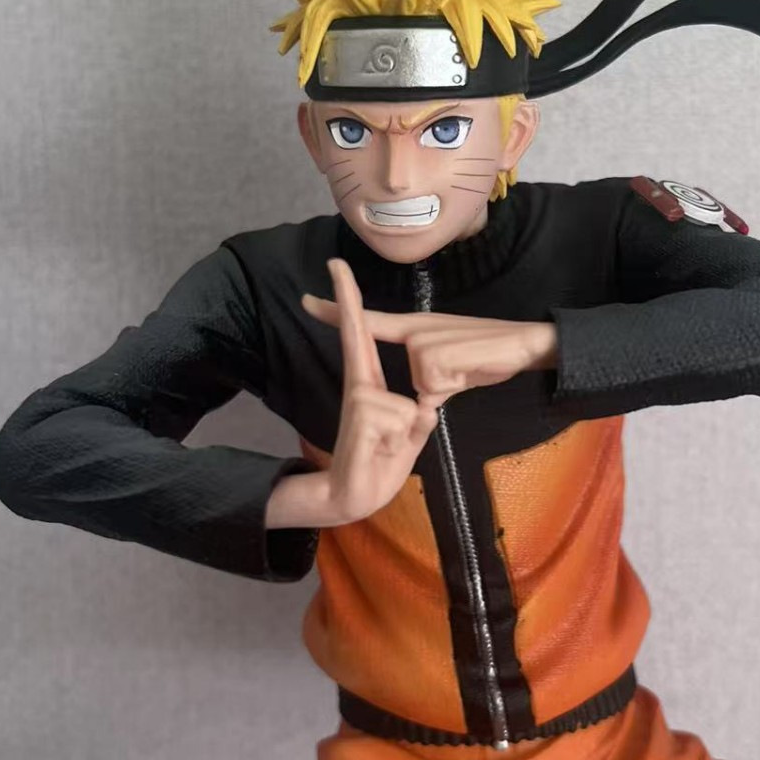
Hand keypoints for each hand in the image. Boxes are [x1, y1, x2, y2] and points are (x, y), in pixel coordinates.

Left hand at [301, 289, 557, 405]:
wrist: (527, 342)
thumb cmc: (494, 356)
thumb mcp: (454, 372)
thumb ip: (432, 383)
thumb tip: (421, 403)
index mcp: (417, 330)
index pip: (370, 321)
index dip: (337, 311)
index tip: (307, 302)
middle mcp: (417, 329)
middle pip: (407, 376)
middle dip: (429, 387)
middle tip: (451, 366)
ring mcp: (424, 339)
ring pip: (419, 387)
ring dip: (445, 391)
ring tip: (468, 372)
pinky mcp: (434, 353)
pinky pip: (432, 390)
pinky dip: (453, 390)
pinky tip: (470, 372)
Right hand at [318, 258, 438, 524]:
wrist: (350, 499)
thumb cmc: (379, 468)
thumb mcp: (409, 439)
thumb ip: (417, 422)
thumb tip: (424, 406)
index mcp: (371, 387)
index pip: (364, 337)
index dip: (352, 304)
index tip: (338, 270)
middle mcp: (360, 388)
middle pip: (356, 335)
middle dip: (347, 299)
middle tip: (335, 260)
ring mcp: (359, 401)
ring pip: (405, 402)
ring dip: (407, 432)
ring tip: (387, 448)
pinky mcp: (361, 417)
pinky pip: (403, 418)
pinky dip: (403, 440)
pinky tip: (382, 451)